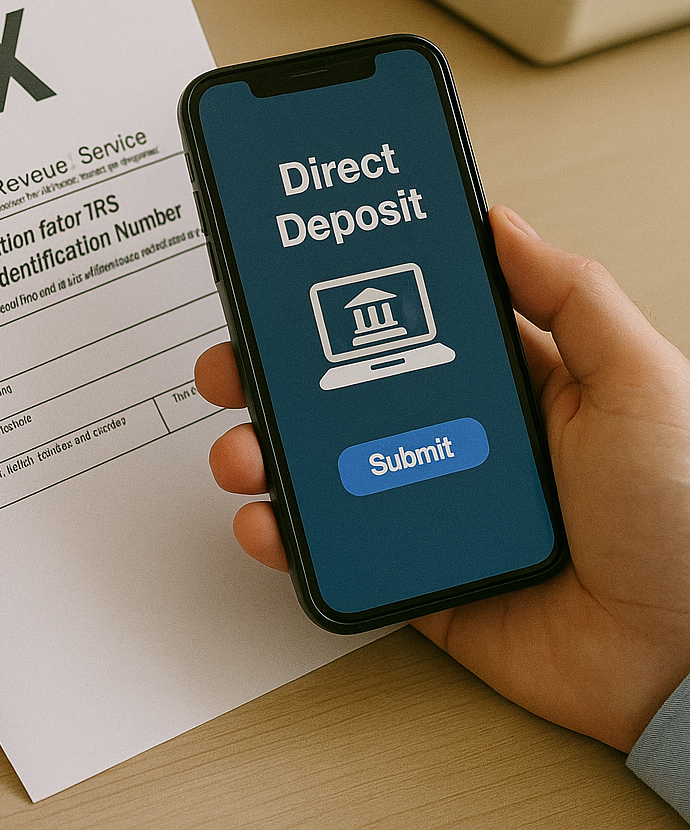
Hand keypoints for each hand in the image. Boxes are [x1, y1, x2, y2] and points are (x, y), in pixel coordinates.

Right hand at [196, 206, 689, 751]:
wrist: (687, 654)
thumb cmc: (686, 511)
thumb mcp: (636, 379)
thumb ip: (571, 296)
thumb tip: (502, 224)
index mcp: (507, 384)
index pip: (402, 328)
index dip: (340, 306)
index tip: (287, 285)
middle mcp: (459, 438)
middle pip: (343, 398)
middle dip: (276, 379)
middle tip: (234, 366)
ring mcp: (430, 505)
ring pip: (325, 471)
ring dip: (265, 455)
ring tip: (241, 449)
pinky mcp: (416, 573)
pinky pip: (338, 551)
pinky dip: (288, 538)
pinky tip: (265, 519)